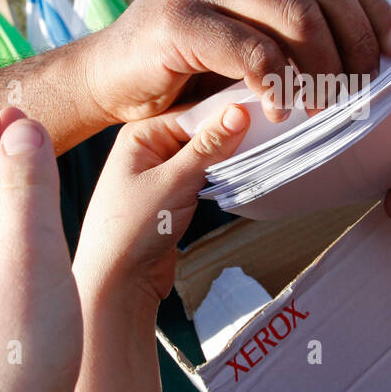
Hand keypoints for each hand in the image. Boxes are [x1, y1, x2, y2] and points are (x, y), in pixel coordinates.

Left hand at [68, 103, 249, 391]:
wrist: (116, 285)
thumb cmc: (130, 233)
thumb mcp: (173, 183)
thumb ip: (208, 147)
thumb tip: (238, 111)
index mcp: (140, 135)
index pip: (195, 112)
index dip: (230, 110)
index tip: (268, 105)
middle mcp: (148, 148)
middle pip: (202, 130)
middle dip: (233, 131)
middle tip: (274, 125)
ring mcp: (161, 173)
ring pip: (207, 153)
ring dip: (231, 153)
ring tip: (266, 146)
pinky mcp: (173, 196)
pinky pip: (204, 175)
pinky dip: (223, 173)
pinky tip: (246, 170)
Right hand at [87, 0, 390, 124]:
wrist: (106, 77)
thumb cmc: (185, 60)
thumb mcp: (245, 27)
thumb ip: (289, 19)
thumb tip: (367, 43)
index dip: (373, 10)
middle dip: (353, 42)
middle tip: (361, 86)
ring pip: (294, 17)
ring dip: (322, 68)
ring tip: (325, 105)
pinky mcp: (177, 17)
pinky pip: (252, 50)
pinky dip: (278, 85)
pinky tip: (281, 109)